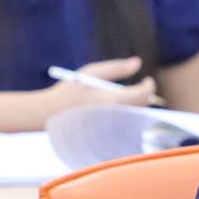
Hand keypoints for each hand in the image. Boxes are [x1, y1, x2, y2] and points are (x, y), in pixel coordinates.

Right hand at [43, 57, 157, 119]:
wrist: (49, 115)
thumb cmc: (69, 90)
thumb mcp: (91, 72)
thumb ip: (117, 68)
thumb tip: (138, 63)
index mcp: (113, 100)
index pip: (143, 93)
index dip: (149, 85)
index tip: (146, 79)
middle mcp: (115, 117)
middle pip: (142, 106)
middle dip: (144, 95)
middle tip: (140, 86)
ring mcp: (111, 128)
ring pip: (134, 116)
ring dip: (135, 105)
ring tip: (122, 97)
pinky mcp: (107, 135)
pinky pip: (124, 125)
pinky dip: (124, 115)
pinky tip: (112, 110)